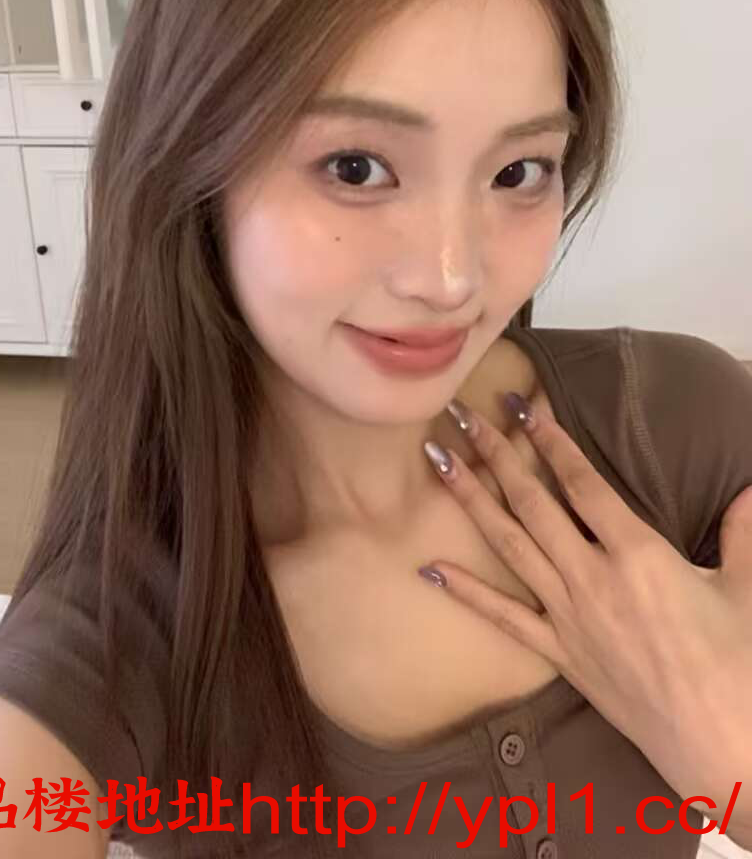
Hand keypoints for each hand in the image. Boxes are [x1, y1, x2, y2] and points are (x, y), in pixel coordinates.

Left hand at [420, 392, 751, 819]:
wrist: (719, 745)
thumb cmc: (738, 664)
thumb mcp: (747, 589)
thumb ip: (743, 531)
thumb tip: (750, 488)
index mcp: (638, 553)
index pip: (582, 482)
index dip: (550, 439)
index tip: (522, 405)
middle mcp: (592, 576)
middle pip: (532, 502)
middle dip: (494, 453)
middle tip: (460, 414)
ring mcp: (569, 614)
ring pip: (509, 544)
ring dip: (470, 499)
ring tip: (436, 460)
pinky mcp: (559, 653)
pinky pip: (504, 618)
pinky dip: (466, 592)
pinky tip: (431, 567)